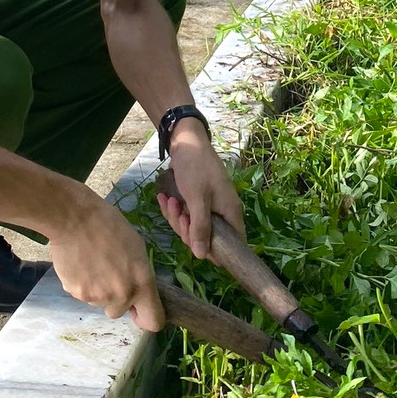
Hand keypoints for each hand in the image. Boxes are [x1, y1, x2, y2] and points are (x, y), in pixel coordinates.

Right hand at [47, 190, 164, 331]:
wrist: (75, 219)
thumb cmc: (110, 225)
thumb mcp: (137, 248)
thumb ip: (139, 275)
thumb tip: (135, 290)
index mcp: (141, 283)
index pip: (153, 321)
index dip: (146, 318)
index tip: (138, 310)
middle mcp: (121, 295)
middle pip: (118, 312)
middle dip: (116, 299)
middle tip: (109, 275)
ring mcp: (97, 297)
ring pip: (99, 302)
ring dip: (98, 290)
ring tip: (93, 263)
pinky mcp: (76, 293)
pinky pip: (82, 294)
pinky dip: (82, 284)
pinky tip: (80, 263)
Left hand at [156, 127, 244, 259]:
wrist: (186, 141)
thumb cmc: (196, 168)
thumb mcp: (197, 199)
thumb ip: (200, 228)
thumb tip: (202, 256)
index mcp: (230, 212)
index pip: (232, 244)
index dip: (214, 251)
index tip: (194, 242)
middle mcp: (224, 212)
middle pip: (207, 237)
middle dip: (186, 229)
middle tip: (178, 213)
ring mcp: (210, 206)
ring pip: (193, 226)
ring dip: (177, 217)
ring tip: (169, 201)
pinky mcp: (198, 200)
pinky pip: (186, 214)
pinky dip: (174, 209)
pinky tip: (164, 198)